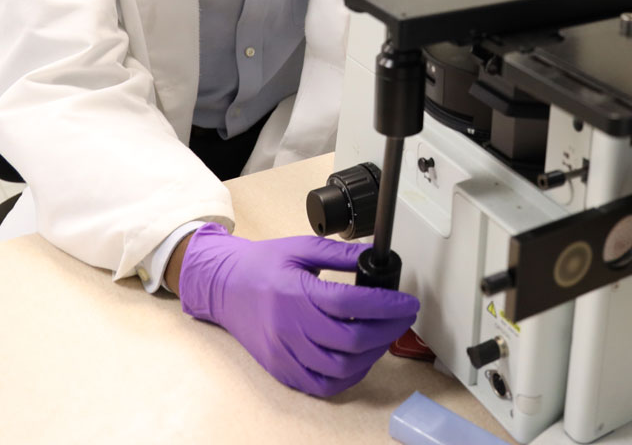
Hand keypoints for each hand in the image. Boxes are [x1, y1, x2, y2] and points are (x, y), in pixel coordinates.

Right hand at [177, 224, 419, 396]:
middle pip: (351, 341)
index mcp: (295, 293)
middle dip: (387, 330)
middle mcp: (289, 328)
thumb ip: (340, 254)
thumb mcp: (301, 247)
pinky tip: (360, 358)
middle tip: (402, 318)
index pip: (351, 305)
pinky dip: (348, 376)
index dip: (386, 306)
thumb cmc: (261, 266)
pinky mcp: (282, 370)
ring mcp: (284, 353)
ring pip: (340, 368)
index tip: (407, 302)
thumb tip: (375, 256)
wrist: (224, 287)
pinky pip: (322, 385)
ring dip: (372, 355)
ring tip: (384, 335)